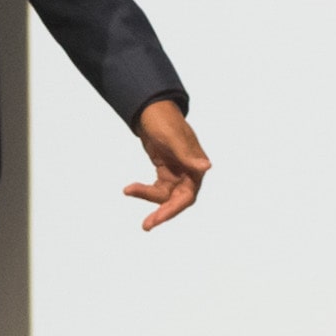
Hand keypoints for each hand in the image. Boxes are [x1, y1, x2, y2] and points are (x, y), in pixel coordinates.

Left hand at [127, 99, 207, 230]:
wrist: (151, 110)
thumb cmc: (165, 121)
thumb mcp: (173, 139)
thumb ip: (188, 155)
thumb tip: (207, 167)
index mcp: (196, 167)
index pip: (188, 196)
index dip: (174, 209)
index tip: (159, 217)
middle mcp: (189, 173)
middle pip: (177, 201)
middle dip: (162, 212)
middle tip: (146, 225)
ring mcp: (177, 174)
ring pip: (165, 196)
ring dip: (148, 198)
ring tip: (128, 190)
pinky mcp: (166, 172)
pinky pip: (157, 189)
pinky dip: (144, 191)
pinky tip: (130, 189)